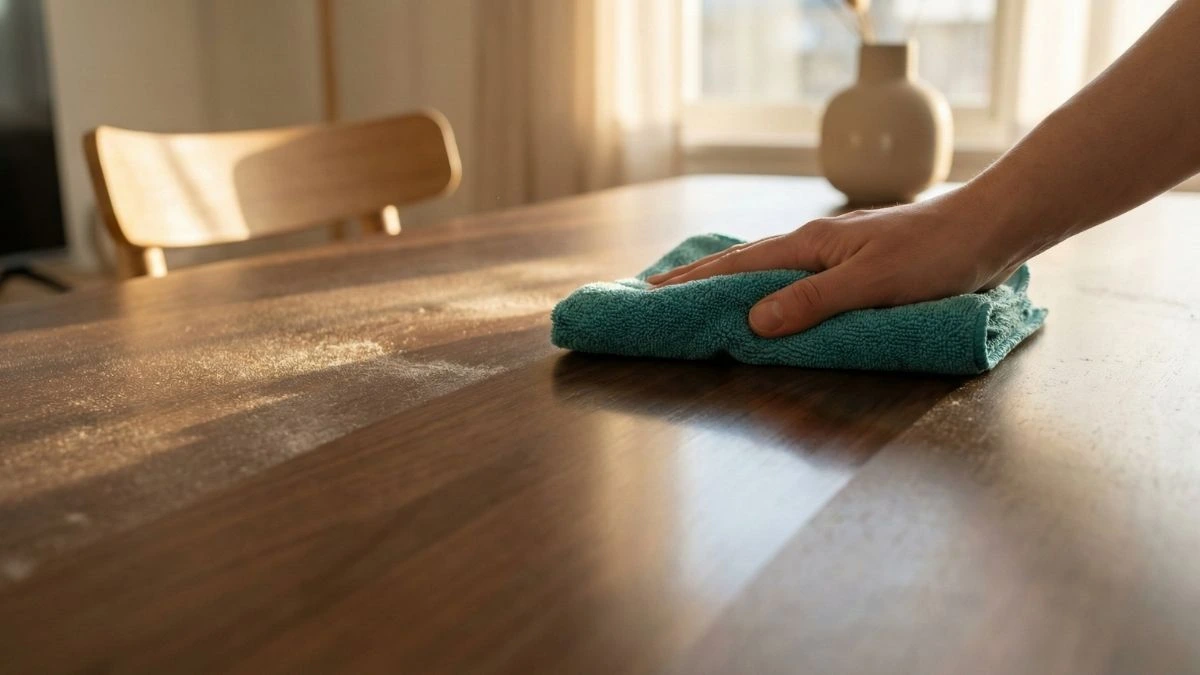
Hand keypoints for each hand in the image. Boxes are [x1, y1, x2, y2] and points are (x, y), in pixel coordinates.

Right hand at [647, 189, 1025, 337]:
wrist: (989, 230)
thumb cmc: (937, 255)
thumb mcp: (873, 284)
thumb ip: (813, 302)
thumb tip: (754, 323)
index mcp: (810, 245)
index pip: (738, 268)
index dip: (694, 284)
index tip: (652, 296)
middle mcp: (814, 245)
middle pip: (742, 264)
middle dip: (697, 279)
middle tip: (654, 294)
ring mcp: (833, 253)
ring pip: (766, 270)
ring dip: (727, 282)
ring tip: (695, 294)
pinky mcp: (853, 265)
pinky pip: (793, 278)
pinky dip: (764, 287)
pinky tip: (764, 295)